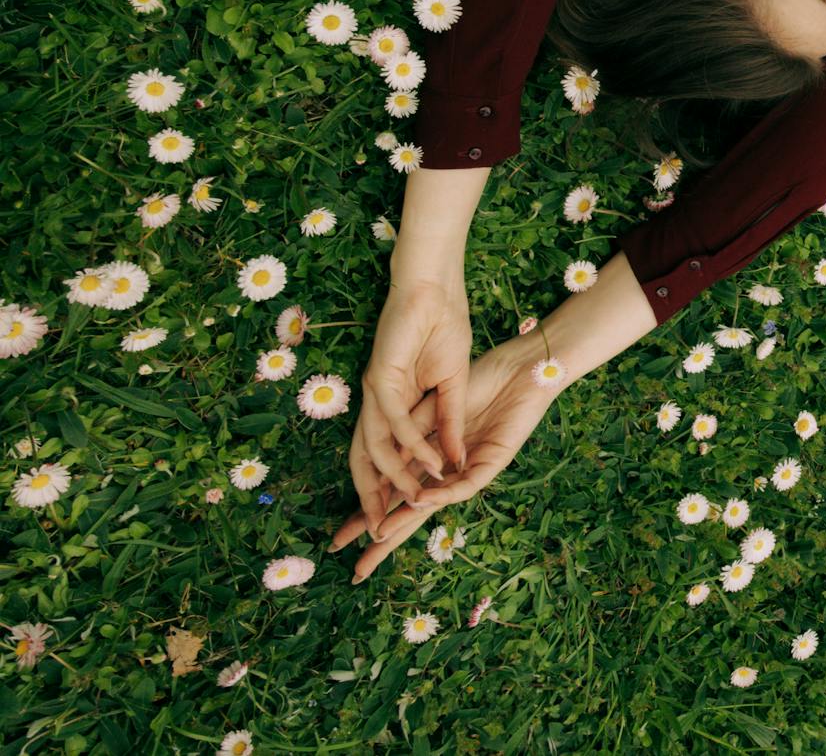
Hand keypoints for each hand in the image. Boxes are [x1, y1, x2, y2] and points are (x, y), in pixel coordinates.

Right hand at [329, 334, 559, 582]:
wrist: (517, 371)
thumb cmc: (479, 384)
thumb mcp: (428, 411)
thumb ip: (404, 438)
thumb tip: (369, 464)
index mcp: (430, 461)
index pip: (393, 497)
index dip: (367, 516)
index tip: (340, 540)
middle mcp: (448, 474)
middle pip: (410, 513)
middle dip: (384, 540)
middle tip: (357, 569)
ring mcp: (469, 471)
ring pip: (434, 505)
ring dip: (407, 520)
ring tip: (380, 536)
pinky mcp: (491, 463)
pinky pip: (464, 484)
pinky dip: (441, 493)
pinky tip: (420, 500)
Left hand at [350, 275, 472, 533]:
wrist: (435, 289)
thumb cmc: (442, 329)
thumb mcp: (452, 387)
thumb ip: (448, 424)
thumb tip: (451, 461)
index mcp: (391, 408)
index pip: (378, 460)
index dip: (377, 495)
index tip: (379, 532)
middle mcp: (376, 405)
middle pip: (363, 465)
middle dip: (366, 507)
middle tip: (368, 546)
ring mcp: (375, 392)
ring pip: (370, 452)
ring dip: (388, 485)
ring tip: (398, 515)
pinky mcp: (381, 378)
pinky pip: (394, 424)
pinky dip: (410, 449)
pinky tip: (425, 467)